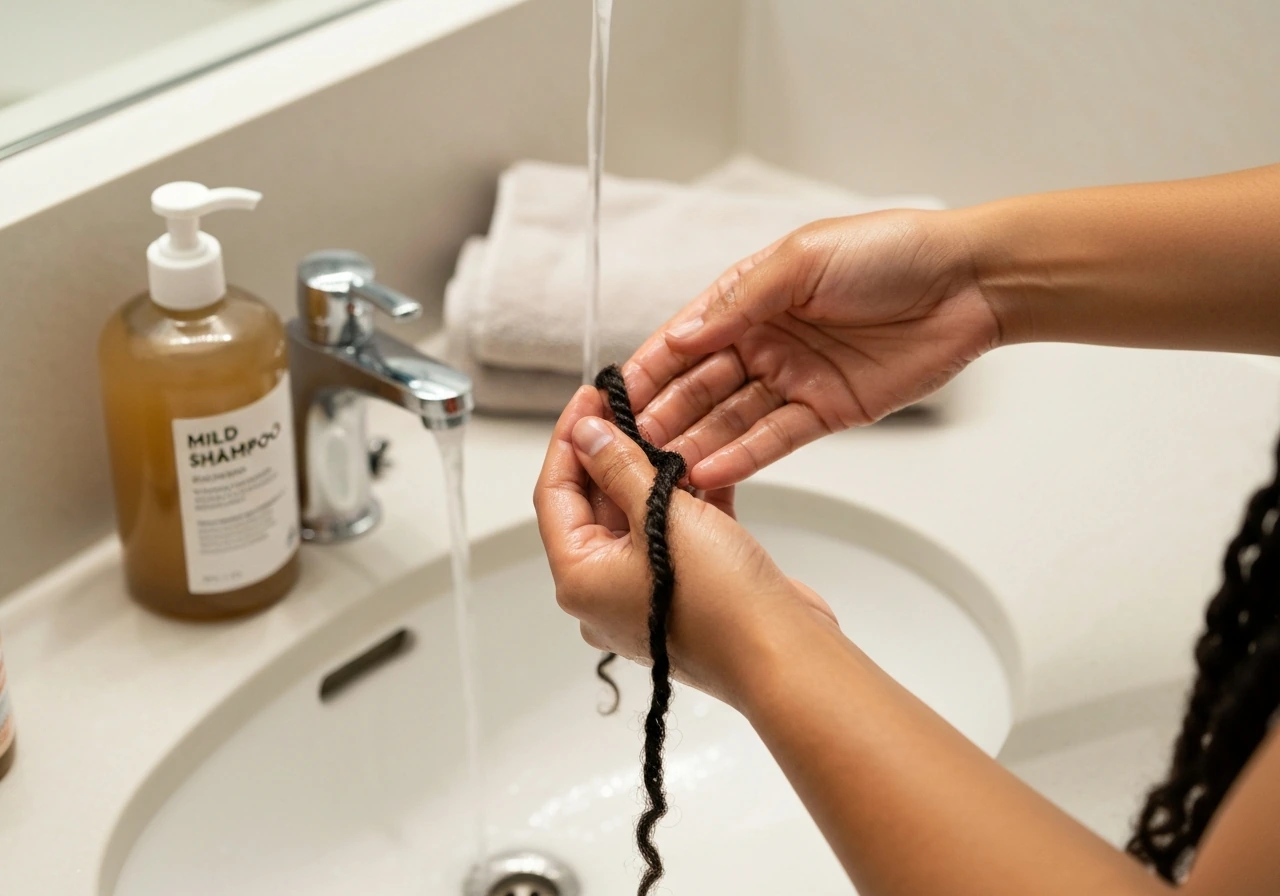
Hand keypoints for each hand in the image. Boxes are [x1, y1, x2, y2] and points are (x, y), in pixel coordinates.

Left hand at [533, 385, 836, 705]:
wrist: (784, 656)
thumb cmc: (720, 602)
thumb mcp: (661, 517)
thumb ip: (620, 469)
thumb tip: (586, 433)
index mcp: (579, 579)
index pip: (555, 494)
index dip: (569, 440)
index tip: (590, 398)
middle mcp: (603, 593)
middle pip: (593, 506)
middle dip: (613, 453)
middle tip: (632, 405)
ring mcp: (645, 595)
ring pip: (637, 519)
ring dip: (652, 474)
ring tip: (669, 426)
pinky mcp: (686, 593)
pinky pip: (672, 536)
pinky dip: (682, 502)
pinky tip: (701, 466)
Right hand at [622, 209, 999, 489]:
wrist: (968, 284)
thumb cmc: (891, 252)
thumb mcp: (803, 259)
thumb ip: (740, 301)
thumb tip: (681, 337)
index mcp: (751, 297)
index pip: (686, 339)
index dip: (649, 367)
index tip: (613, 398)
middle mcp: (765, 340)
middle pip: (701, 385)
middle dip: (663, 414)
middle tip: (628, 447)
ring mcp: (793, 378)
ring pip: (731, 418)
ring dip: (695, 442)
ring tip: (660, 470)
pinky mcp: (826, 410)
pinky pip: (775, 438)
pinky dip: (743, 456)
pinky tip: (710, 471)